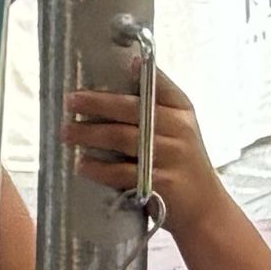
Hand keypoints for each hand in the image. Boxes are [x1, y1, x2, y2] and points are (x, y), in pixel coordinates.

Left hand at [62, 67, 217, 215]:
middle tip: (70, 101)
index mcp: (182, 112)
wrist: (204, 207)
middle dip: (97, 104)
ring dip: (89, 134)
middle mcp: (179, 130)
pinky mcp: (161, 182)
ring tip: (66, 133)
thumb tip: (123, 77)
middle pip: (133, 110)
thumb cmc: (181, 164)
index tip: (127, 62)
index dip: (145, 73)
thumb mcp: (178, 131)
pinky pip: (122, 172)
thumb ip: (155, 109)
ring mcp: (171, 156)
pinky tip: (81, 165)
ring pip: (123, 139)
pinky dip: (98, 168)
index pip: (162, 87)